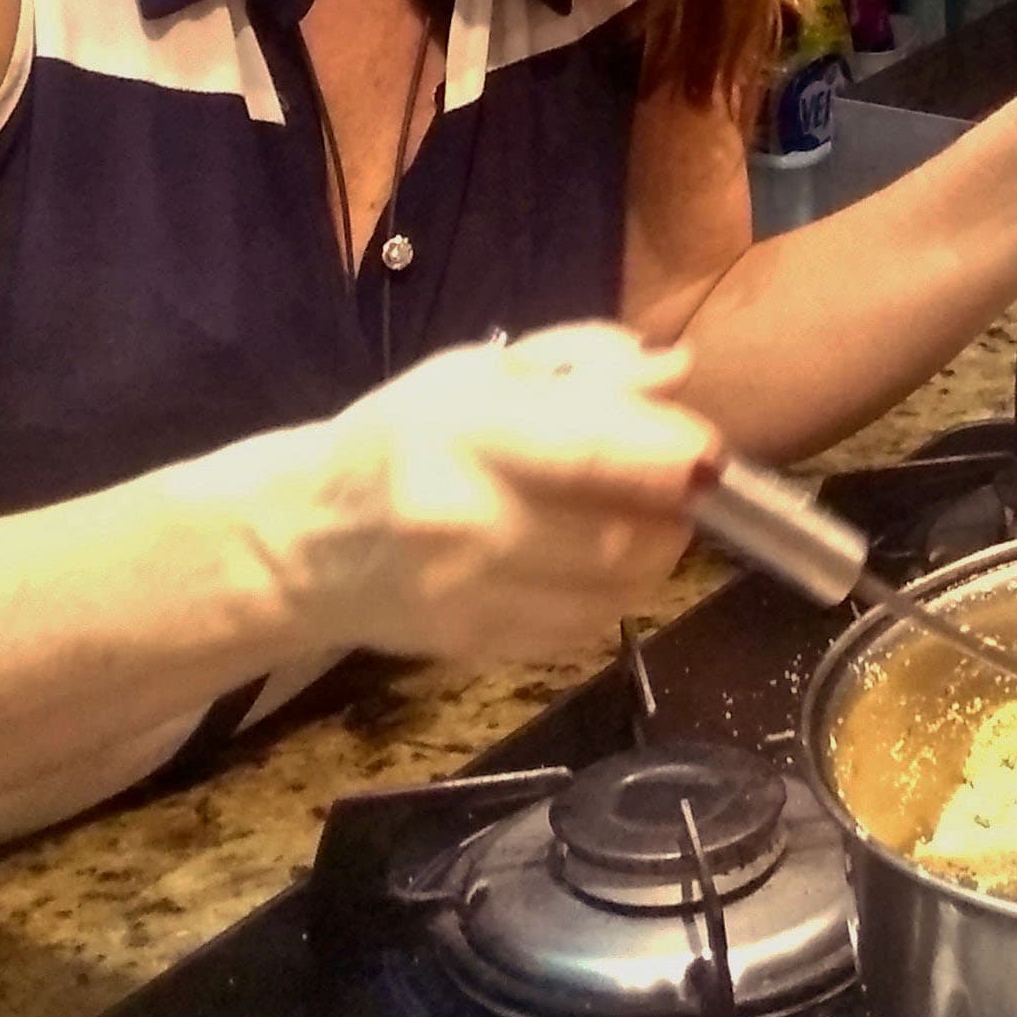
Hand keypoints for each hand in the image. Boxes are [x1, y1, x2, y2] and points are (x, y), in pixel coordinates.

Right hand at [221, 323, 719, 664]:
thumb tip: (674, 372)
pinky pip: (586, 630)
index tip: (709, 449)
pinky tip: (590, 563)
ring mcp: (471, 598)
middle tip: (677, 484)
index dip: (669, 454)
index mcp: (462, 434)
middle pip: (617, 536)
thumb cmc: (400, 438)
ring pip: (614, 593)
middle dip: (672, 511)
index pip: (587, 450)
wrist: (307, 541)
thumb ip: (580, 365)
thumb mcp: (475, 374)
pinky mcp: (479, 650)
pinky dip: (612, 596)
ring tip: (637, 518)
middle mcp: (464, 523)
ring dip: (652, 555)